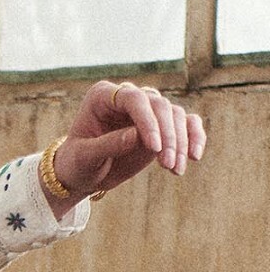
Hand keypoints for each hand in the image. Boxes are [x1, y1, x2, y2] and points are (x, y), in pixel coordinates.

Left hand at [43, 78, 205, 211]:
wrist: (82, 175)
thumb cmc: (76, 164)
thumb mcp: (84, 158)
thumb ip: (107, 145)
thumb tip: (137, 136)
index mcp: (103, 96)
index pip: (133, 98)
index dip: (147, 120)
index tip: (154, 147)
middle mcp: (128, 98)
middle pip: (159, 106)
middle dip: (168, 136)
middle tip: (167, 164)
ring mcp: (146, 110)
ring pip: (175, 115)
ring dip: (181, 142)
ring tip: (175, 170)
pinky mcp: (161, 126)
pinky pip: (185, 123)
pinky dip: (194, 137)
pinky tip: (195, 156)